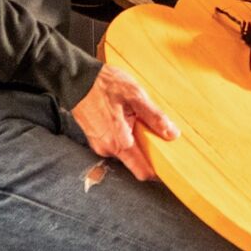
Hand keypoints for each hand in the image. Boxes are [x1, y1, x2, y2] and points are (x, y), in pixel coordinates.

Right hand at [71, 65, 178, 180]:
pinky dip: (125, 135)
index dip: (158, 171)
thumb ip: (154, 117)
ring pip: (126, 151)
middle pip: (136, 161)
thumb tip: (172, 134)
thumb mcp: (135, 96)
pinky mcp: (96, 138)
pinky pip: (116, 143)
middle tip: (155, 130)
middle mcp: (108, 149)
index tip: (170, 164)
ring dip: (136, 140)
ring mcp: (100, 145)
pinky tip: (126, 117)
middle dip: (148, 149)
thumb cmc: (104, 85)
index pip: (143, 171)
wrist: (77, 79)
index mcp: (119, 143)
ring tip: (137, 117)